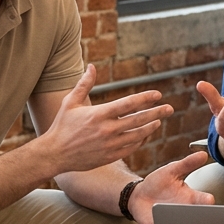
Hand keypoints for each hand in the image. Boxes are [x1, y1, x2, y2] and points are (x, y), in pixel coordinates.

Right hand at [43, 65, 172, 173]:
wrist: (54, 154)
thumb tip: (92, 66)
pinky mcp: (110, 156)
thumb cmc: (62, 125)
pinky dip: (140, 140)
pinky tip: (145, 135)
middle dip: (157, 113)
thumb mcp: (71, 102)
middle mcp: (107, 129)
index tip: (157, 95)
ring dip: (150, 127)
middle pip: (139, 119)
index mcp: (99, 114)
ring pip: (138, 135)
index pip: (129, 104)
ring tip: (158, 121)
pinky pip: (131, 148)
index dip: (145, 98)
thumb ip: (84, 84)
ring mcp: (110, 144)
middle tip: (169, 108)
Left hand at [126, 152, 214, 223]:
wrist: (140, 196)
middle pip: (198, 218)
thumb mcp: (172, 170)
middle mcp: (186, 211)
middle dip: (200, 218)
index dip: (207, 201)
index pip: (204, 200)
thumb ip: (188, 163)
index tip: (209, 200)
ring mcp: (175, 221)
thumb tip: (203, 154)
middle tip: (199, 217)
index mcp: (191, 197)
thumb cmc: (159, 182)